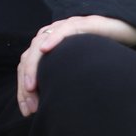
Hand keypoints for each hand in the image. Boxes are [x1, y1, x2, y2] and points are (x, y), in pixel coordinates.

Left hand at [17, 15, 135, 116]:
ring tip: (30, 86)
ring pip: (38, 46)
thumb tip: (52, 105)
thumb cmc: (92, 51)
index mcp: (44, 49)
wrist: (112, 29)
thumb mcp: (73, 68)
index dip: (23, 91)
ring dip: (32, 67)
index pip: (25, 69)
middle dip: (25, 84)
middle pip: (27, 59)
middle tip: (30, 105)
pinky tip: (46, 49)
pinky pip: (62, 31)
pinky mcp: (76, 24)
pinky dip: (53, 39)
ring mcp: (59, 29)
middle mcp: (47, 38)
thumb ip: (61, 80)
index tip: (27, 111)